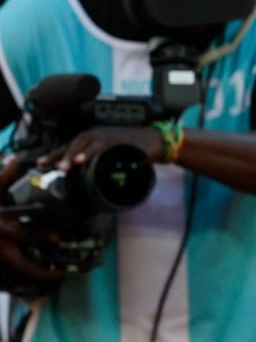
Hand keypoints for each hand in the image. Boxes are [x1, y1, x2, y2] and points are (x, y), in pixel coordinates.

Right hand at [0, 156, 65, 286]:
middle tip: (61, 273)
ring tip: (53, 280)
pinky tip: (33, 284)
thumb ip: (3, 178)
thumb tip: (15, 158)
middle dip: (44, 273)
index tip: (57, 237)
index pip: (24, 236)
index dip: (42, 237)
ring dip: (35, 282)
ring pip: (16, 279)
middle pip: (24, 267)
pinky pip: (6, 284)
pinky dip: (21, 285)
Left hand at [37, 126, 162, 170]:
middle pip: (75, 141)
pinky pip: (100, 147)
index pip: (72, 144)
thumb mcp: (116, 154)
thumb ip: (101, 162)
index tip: (41, 163)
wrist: (158, 141)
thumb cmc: (137, 149)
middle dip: (60, 154)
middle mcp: (100, 133)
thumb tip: (87, 176)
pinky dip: (89, 153)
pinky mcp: (117, 139)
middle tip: (48, 166)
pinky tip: (81, 160)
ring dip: (72, 154)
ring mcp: (108, 135)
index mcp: (97, 137)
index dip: (56, 153)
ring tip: (64, 166)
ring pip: (84, 142)